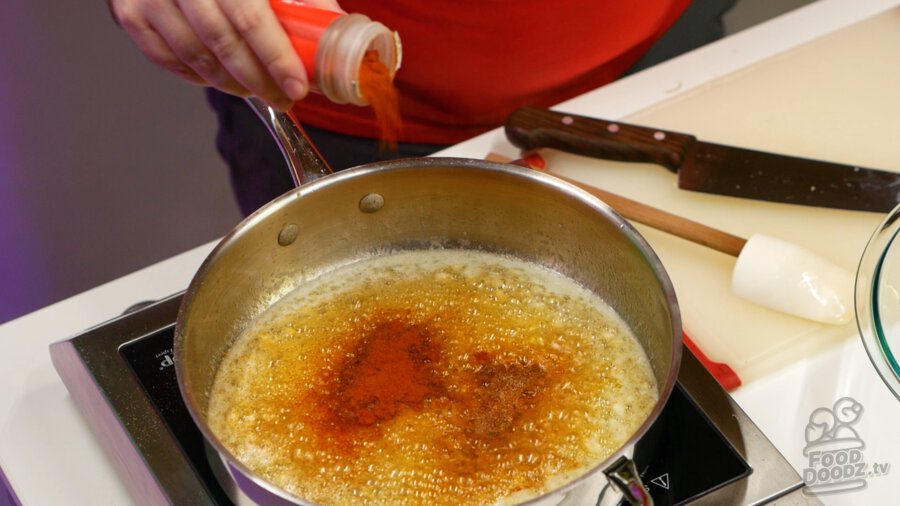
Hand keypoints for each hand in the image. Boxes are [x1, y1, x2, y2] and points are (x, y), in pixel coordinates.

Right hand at [108, 0, 342, 110]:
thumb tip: (334, 27)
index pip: (250, 19)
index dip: (276, 59)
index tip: (297, 86)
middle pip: (223, 46)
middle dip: (259, 81)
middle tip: (283, 98)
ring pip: (195, 58)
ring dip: (231, 83)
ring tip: (257, 90)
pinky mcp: (129, 12)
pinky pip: (165, 58)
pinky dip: (196, 75)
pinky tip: (220, 78)